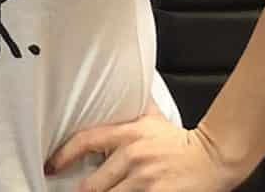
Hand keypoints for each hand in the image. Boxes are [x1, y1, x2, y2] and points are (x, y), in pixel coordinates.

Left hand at [45, 114, 240, 191]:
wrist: (213, 157)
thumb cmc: (180, 141)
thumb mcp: (152, 117)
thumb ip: (132, 106)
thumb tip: (120, 83)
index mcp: (127, 134)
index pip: (85, 142)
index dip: (63, 156)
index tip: (51, 166)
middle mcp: (132, 156)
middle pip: (92, 184)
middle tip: (78, 191)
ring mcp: (144, 181)